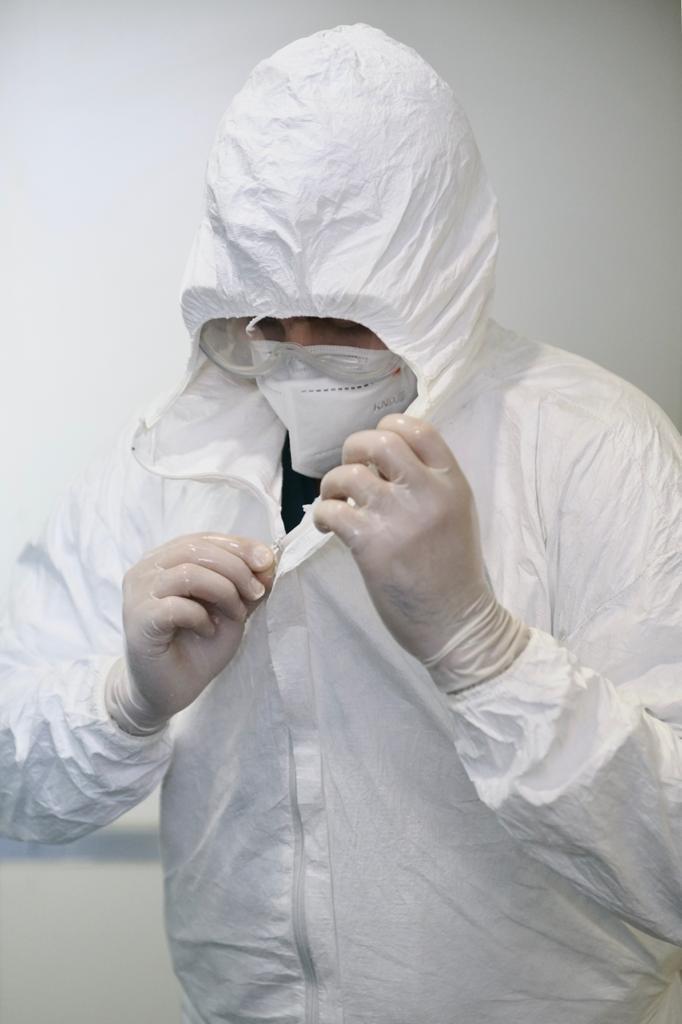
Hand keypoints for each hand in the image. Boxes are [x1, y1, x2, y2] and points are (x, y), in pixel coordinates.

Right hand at [106, 534, 274, 733]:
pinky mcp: (139, 619)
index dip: (239, 545)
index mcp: (165, 559)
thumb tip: (269, 560)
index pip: (204, 538)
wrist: (169, 692)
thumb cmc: (197, 646)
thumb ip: (246, 584)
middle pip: (197, 549)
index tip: (268, 561)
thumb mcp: (232, 609)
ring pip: (189, 573)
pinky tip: (208, 631)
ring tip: (236, 615)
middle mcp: (146, 569)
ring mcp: (138, 593)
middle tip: (256, 593)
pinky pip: (177, 606)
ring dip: (224, 592)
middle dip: (237, 568)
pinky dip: (201, 617)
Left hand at [313, 415, 528, 691]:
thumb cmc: (455, 572)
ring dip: (332, 484)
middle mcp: (427, 493)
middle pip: (379, 441)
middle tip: (351, 470)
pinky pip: (333, 510)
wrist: (457, 623)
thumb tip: (384, 461)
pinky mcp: (373, 545)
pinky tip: (329, 526)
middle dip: (354, 448)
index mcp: (452, 482)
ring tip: (336, 501)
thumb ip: (430, 484)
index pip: (419, 428)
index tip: (376, 451)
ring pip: (348, 475)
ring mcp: (399, 518)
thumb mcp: (457, 513)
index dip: (389, 427)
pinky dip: (323, 513)